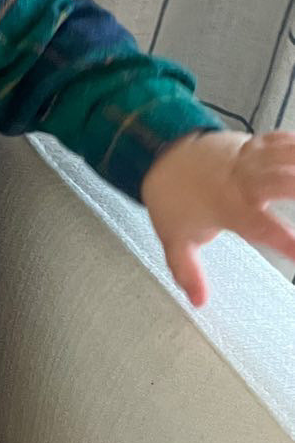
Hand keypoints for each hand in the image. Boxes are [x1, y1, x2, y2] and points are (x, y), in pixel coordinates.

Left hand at [140, 129, 294, 306]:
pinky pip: (283, 140)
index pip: (260, 227)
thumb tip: (198, 302)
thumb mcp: (174, 240)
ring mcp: (250, 160)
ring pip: (286, 156)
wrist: (160, 156)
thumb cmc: (173, 199)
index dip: (285, 240)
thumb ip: (187, 271)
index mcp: (226, 207)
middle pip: (281, 182)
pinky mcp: (255, 145)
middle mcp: (242, 181)